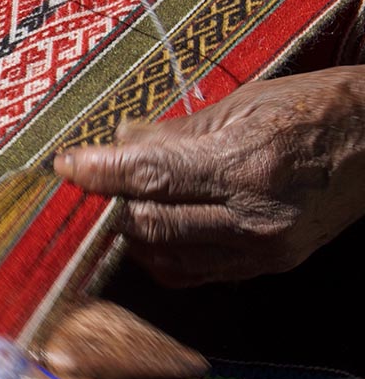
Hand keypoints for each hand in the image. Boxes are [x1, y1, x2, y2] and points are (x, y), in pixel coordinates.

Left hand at [54, 67, 364, 285]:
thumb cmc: (312, 110)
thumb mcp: (240, 104)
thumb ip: (173, 131)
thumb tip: (118, 141)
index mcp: (246, 165)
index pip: (150, 176)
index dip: (100, 172)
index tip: (67, 166)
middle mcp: (254, 217)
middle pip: (149, 224)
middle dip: (110, 205)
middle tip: (93, 184)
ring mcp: (262, 250)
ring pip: (165, 258)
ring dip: (132, 234)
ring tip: (122, 205)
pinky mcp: (267, 267)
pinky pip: (193, 273)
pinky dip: (162, 255)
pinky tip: (154, 230)